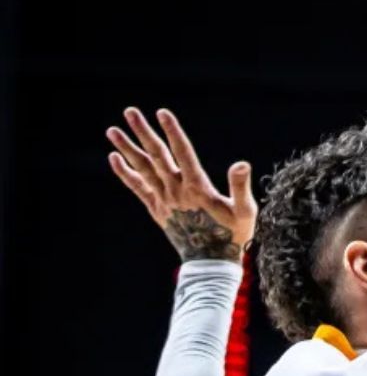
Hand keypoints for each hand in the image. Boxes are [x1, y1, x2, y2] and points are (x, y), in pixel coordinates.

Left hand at [107, 108, 255, 262]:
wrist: (211, 264)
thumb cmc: (233, 236)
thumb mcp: (245, 211)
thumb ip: (240, 186)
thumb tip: (241, 163)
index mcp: (198, 188)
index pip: (183, 152)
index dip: (173, 131)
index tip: (162, 112)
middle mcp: (176, 191)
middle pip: (157, 155)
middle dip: (143, 132)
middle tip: (130, 111)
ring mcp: (163, 200)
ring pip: (142, 169)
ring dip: (127, 148)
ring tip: (112, 130)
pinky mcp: (157, 210)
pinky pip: (137, 188)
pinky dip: (125, 173)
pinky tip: (113, 158)